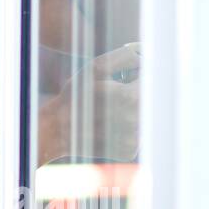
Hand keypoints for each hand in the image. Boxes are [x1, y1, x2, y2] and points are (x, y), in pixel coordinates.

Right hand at [41, 43, 139, 163]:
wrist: (59, 130)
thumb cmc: (76, 94)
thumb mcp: (96, 67)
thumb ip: (125, 56)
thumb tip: (147, 56)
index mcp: (131, 98)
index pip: (149, 78)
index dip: (136, 74)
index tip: (125, 76)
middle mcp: (137, 121)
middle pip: (147, 98)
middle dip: (133, 92)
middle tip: (113, 93)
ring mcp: (135, 140)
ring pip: (142, 116)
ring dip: (130, 110)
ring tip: (108, 111)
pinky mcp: (130, 152)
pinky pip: (136, 134)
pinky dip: (125, 128)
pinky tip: (108, 127)